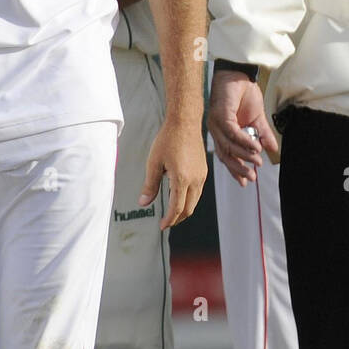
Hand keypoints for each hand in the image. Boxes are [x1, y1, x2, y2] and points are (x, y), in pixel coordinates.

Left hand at [141, 115, 206, 229]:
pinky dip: (189, 199)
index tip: (162, 226)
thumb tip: (144, 203)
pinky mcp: (204, 170)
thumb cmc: (168, 140)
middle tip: (166, 222)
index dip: (169, 220)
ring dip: (184, 209)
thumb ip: (150, 185)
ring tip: (172, 212)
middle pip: (189, 208)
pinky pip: (198, 191)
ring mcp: (202, 175)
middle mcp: (196, 179)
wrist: (185, 122)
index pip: (177, 208)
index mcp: (182, 179)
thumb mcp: (154, 163)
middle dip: (177, 218)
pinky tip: (179, 196)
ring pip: (195, 201)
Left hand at [208, 70, 279, 186]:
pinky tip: (255, 147)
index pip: (227, 156)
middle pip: (225, 155)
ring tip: (258, 161)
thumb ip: (263, 134)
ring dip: (244, 155)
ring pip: (229, 146)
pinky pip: (232, 133)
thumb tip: (272, 150)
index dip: (235, 169)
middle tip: (252, 177)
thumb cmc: (245, 93)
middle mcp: (216, 130)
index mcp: (222, 133)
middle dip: (239, 168)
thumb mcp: (258, 118)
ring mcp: (216, 123)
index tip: (246, 182)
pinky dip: (244, 141)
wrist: (240, 73)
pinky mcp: (220, 114)